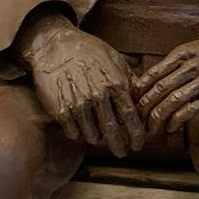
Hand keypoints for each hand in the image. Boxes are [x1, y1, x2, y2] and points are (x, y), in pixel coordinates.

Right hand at [13, 14, 144, 155]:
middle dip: (119, 146)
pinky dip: (77, 134)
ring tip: (98, 137)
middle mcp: (98, 96)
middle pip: (113, 131)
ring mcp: (79, 104)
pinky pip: (73, 133)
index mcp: (115, 84)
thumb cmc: (88, 50)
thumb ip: (130, 78)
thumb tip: (144, 95)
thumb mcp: (115, 58)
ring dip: (97, 139)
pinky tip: (79, 129)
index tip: (138, 145)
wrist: (54, 46)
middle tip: (121, 152)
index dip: (137, 136)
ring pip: (92, 135)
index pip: (132, 118)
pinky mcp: (61, 110)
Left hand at [133, 31, 198, 133]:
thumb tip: (152, 82)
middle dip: (144, 108)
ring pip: (171, 102)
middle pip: (159, 90)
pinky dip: (176, 121)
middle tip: (137, 121)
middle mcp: (191, 67)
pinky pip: (188, 111)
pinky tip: (171, 128)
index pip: (154, 74)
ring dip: (157, 118)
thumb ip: (176, 65)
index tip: (131, 103)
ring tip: (150, 129)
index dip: (140, 92)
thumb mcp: (195, 52)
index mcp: (183, 55)